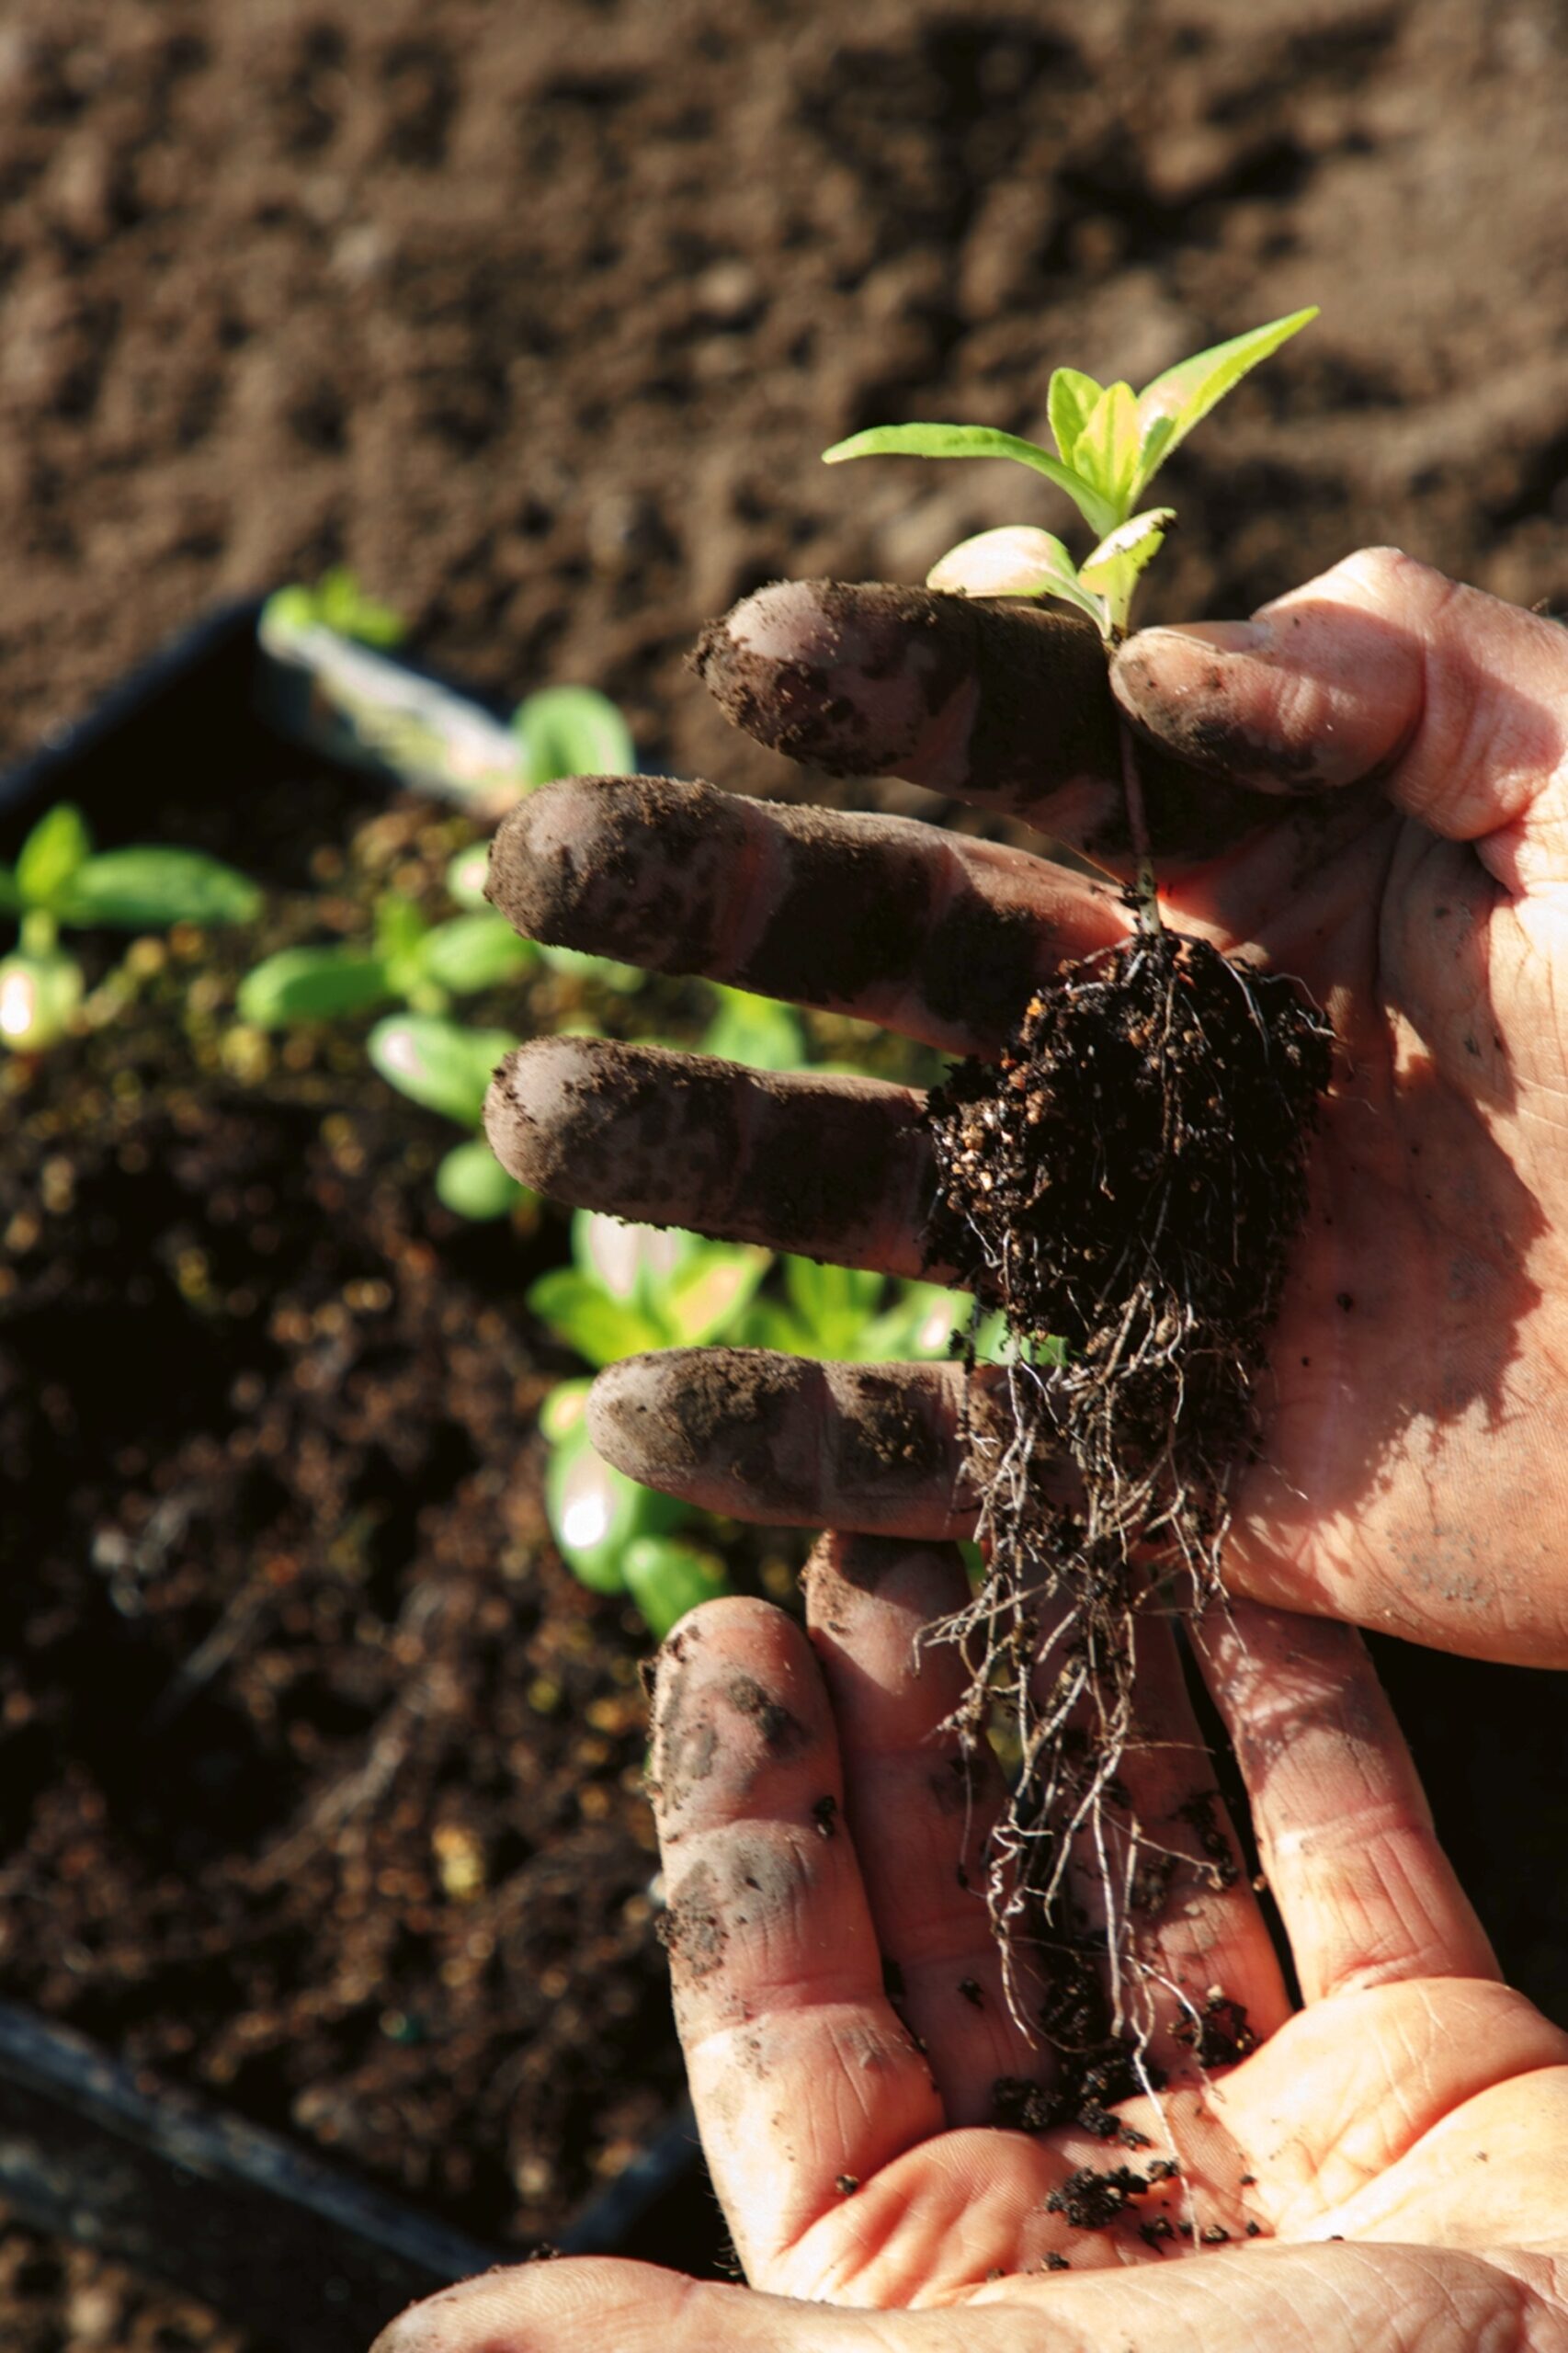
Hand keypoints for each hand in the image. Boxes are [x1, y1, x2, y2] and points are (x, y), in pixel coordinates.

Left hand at [375, 1555, 1567, 2350]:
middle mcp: (1096, 2211)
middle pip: (959, 1908)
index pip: (792, 2020)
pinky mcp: (1441, 2069)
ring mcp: (1275, 2137)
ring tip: (1020, 1511)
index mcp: (943, 2293)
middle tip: (860, 1522)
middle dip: (905, 1711)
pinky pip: (1351, 1853)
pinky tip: (1240, 1575)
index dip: (744, 1823)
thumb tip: (427, 2341)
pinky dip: (1298, 1713)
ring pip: (1141, 1857)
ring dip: (1085, 1687)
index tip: (718, 1634)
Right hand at [484, 551, 1567, 1662]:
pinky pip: (948, 1454)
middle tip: (548, 868)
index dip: (900, 700)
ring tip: (531, 1107)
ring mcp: (1157, 1260)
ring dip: (701, 1155)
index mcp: (1281, 882)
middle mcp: (1186, 1057)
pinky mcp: (1167, 1459)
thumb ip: (1401, 668)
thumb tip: (1156, 665)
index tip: (752, 658)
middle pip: (908, 965)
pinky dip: (793, 1445)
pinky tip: (633, 1416)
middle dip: (723, 911)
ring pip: (885, 1194)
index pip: (1043, 762)